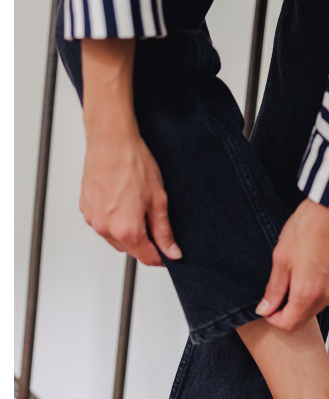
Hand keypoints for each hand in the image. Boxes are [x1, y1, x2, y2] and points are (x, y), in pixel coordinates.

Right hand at [80, 129, 180, 265]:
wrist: (111, 140)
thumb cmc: (132, 163)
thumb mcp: (158, 200)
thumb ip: (164, 231)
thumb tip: (172, 252)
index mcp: (126, 230)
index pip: (147, 257)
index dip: (161, 258)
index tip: (168, 253)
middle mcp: (105, 228)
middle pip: (130, 250)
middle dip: (145, 243)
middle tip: (155, 224)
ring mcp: (93, 219)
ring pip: (115, 238)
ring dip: (128, 232)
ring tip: (137, 208)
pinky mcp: (86, 209)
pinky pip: (103, 224)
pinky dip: (114, 221)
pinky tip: (123, 203)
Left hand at [255, 198, 328, 331]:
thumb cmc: (309, 227)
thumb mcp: (281, 258)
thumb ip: (274, 288)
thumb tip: (265, 307)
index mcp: (307, 293)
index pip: (288, 324)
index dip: (273, 319)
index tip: (267, 307)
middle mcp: (326, 295)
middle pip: (303, 318)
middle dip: (287, 311)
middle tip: (277, 292)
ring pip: (316, 307)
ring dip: (302, 301)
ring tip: (293, 277)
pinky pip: (328, 294)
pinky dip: (315, 291)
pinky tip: (308, 270)